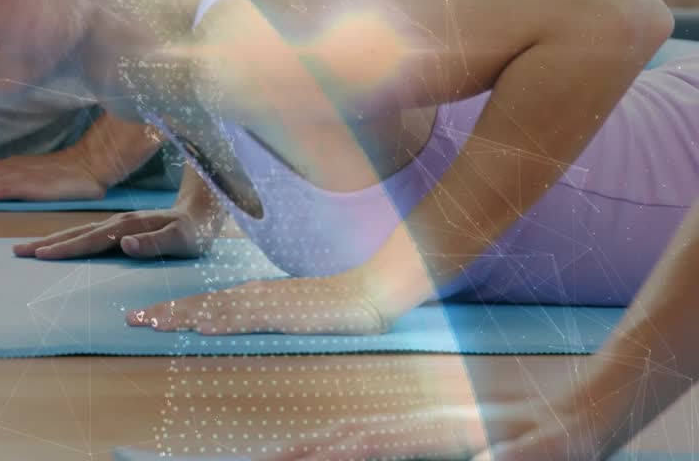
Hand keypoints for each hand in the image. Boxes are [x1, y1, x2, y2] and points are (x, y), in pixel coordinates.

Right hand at [13, 207, 216, 259]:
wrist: (203, 212)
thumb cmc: (194, 232)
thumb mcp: (182, 241)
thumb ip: (155, 243)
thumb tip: (125, 243)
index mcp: (128, 227)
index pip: (91, 240)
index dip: (66, 247)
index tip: (41, 254)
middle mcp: (118, 223)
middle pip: (76, 233)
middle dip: (47, 242)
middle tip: (18, 251)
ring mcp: (116, 224)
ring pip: (78, 231)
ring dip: (53, 240)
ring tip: (27, 247)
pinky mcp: (118, 228)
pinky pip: (86, 233)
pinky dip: (67, 238)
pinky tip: (57, 244)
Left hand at [126, 273, 390, 335]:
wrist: (364, 293)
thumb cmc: (327, 306)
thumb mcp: (285, 312)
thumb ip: (259, 317)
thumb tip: (232, 326)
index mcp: (250, 295)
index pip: (204, 303)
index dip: (173, 309)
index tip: (146, 316)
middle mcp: (251, 295)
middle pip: (200, 304)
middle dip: (165, 312)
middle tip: (132, 319)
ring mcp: (266, 303)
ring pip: (215, 311)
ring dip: (182, 317)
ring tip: (153, 323)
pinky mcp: (284, 313)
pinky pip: (248, 319)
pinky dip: (224, 323)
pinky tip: (203, 328)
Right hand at [253, 397, 610, 460]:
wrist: (582, 410)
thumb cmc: (561, 439)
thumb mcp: (539, 454)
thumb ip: (504, 460)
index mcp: (435, 431)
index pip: (363, 444)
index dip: (321, 455)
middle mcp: (421, 424)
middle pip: (347, 437)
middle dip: (302, 451)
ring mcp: (426, 427)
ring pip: (358, 436)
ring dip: (319, 447)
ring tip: (284, 455)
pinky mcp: (436, 435)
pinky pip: (377, 442)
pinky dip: (346, 446)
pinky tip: (337, 449)